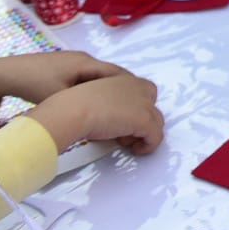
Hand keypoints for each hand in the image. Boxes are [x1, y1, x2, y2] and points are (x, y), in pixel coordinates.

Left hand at [0, 51, 129, 105]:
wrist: (8, 72)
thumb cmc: (34, 83)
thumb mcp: (60, 96)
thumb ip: (83, 102)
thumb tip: (101, 115)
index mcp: (86, 63)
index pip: (117, 73)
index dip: (130, 87)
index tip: (139, 102)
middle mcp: (84, 59)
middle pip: (113, 73)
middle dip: (124, 89)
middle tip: (131, 106)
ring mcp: (75, 62)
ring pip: (101, 75)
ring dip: (110, 89)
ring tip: (116, 106)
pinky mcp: (66, 67)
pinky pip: (89, 76)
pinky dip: (97, 88)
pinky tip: (94, 100)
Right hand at [24, 73, 163, 153]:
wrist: (72, 111)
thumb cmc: (72, 105)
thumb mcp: (91, 98)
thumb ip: (104, 102)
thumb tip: (105, 118)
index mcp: (123, 79)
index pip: (141, 92)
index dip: (133, 108)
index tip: (118, 120)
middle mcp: (138, 87)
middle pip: (151, 106)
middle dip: (141, 120)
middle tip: (121, 133)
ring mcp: (144, 103)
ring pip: (156, 121)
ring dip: (143, 133)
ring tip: (124, 141)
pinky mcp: (144, 120)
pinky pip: (156, 136)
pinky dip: (149, 145)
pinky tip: (136, 150)